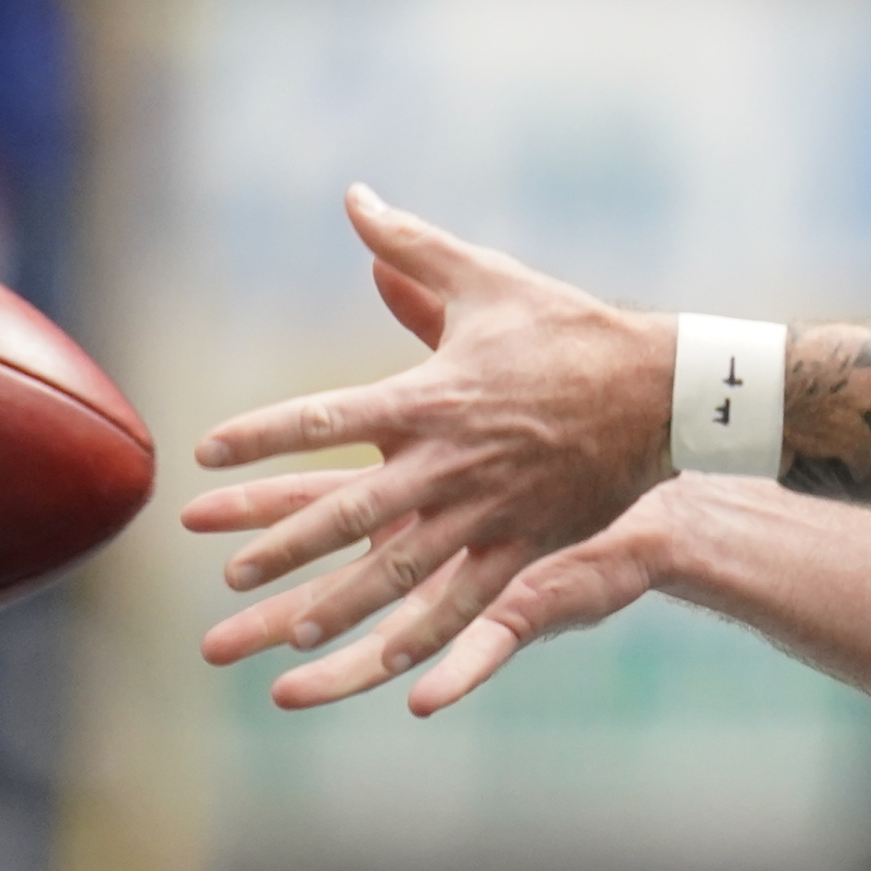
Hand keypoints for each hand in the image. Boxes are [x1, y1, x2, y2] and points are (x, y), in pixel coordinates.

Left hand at [184, 186, 674, 702]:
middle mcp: (450, 461)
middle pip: (352, 511)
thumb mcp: (487, 279)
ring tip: (293, 630)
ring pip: (403, 571)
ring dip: (343, 603)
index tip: (206, 453)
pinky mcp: (526, 544)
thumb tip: (355, 199)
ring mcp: (488, 510)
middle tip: (231, 574)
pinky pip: (469, 602)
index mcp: (432, 395)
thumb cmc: (571, 328)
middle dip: (286, 544)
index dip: (263, 435)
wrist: (665, 390)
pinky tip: (393, 670)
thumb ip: (412, 248)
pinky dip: (428, 638)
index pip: (327, 418)